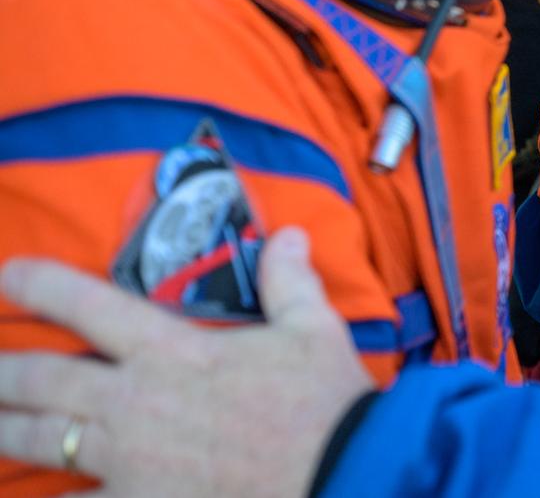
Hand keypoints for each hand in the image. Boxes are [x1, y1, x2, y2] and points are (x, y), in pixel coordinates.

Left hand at [0, 227, 372, 497]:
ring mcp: (126, 460)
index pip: (87, 305)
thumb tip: (290, 235)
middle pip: (39, 378)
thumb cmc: (323, 404)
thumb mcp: (315, 330)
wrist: (339, 476)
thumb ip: (290, 282)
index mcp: (172, 349)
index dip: (38, 285)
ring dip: (2, 429)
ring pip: (37, 440)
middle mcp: (134, 400)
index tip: (6, 276)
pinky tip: (35, 494)